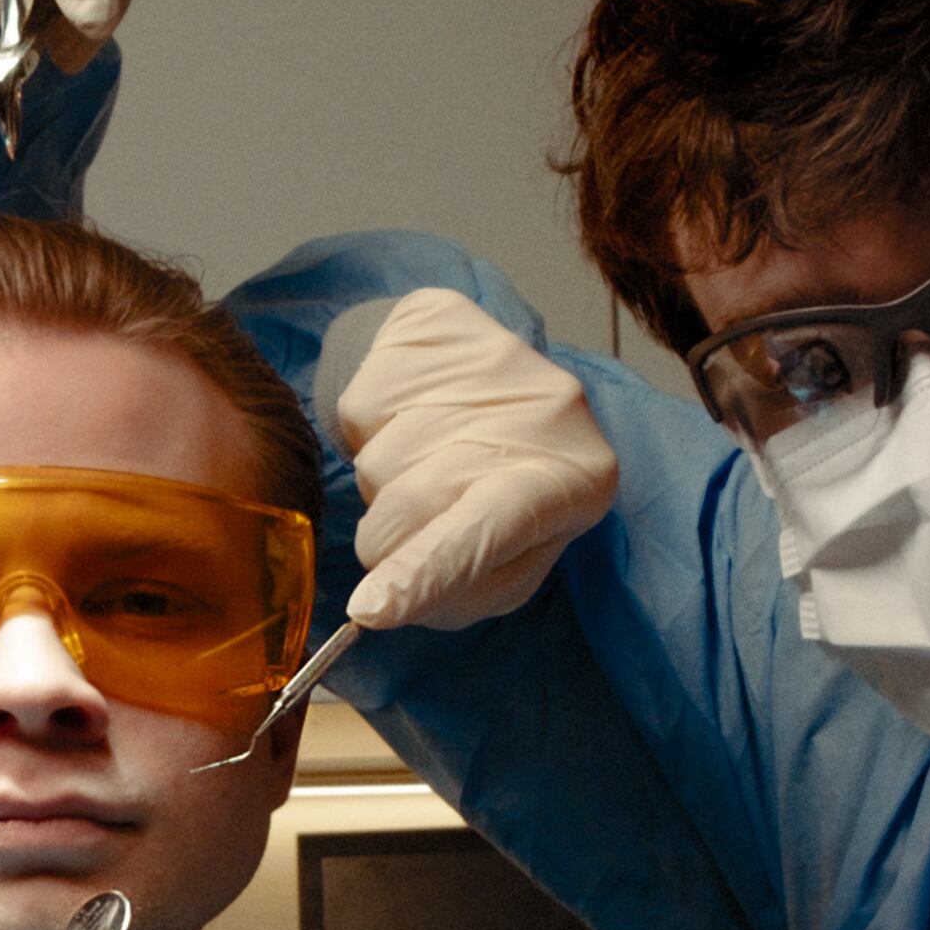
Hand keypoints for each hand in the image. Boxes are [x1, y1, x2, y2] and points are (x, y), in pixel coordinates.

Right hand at [327, 290, 621, 633]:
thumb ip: (458, 592)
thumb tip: (383, 602)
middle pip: (412, 499)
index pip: (487, 530)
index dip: (425, 570)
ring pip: (378, 459)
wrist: (515, 389)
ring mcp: (488, 355)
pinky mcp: (432, 320)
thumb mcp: (514, 565)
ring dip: (386, 481)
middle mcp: (540, 409)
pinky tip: (413, 419)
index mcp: (570, 483)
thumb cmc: (517, 497)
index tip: (371, 609)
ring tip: (428, 461)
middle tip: (411, 533)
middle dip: (389, 539)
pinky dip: (372, 430)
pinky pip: (360, 408)